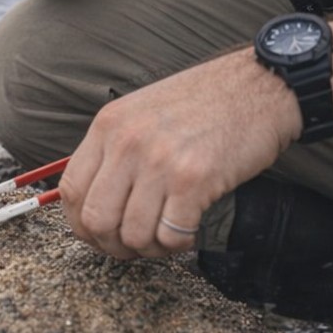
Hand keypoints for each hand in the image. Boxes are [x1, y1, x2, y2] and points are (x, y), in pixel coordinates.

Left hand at [59, 50, 302, 258]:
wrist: (261, 85)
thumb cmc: (209, 99)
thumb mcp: (146, 109)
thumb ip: (118, 147)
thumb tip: (97, 199)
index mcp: (111, 122)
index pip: (72, 189)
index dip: (82, 223)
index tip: (102, 232)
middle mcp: (129, 140)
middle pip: (96, 220)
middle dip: (114, 244)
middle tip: (137, 243)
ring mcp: (160, 160)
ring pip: (133, 235)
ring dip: (151, 247)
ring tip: (169, 232)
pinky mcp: (194, 179)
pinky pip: (171, 236)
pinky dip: (180, 243)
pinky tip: (191, 226)